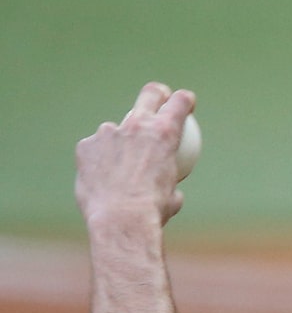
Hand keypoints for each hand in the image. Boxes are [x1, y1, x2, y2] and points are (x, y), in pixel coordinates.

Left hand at [77, 83, 195, 233]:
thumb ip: (170, 182)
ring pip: (115, 130)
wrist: (120, 219)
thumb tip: (171, 188)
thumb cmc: (153, 211)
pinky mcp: (86, 146)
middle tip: (157, 104)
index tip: (185, 103)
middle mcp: (136, 126)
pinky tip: (100, 178)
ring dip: (119, 142)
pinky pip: (94, 149)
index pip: (180, 102)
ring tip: (118, 168)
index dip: (184, 100)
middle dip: (157, 94)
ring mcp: (108, 133)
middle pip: (150, 94)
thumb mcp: (173, 197)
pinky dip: (99, 161)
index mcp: (165, 133)